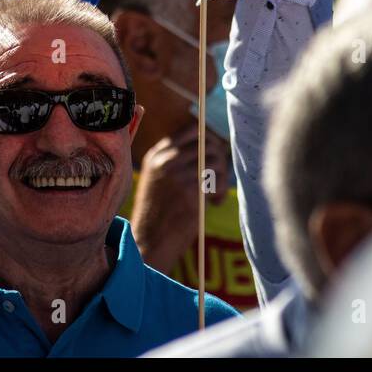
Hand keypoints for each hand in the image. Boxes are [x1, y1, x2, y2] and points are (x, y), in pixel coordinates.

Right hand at [129, 126, 229, 272]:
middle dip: (220, 160)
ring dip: (222, 178)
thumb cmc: (159, 213)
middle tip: (218, 179)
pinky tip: (214, 203)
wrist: (150, 242)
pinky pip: (218, 182)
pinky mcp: (189, 191)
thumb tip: (214, 145)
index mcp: (156, 155)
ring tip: (216, 194)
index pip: (192, 130)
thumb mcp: (159, 179)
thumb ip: (177, 161)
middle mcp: (165, 160)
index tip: (214, 157)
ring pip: (216, 161)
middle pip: (208, 143)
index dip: (210, 141)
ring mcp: (176, 174)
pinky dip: (221, 192)